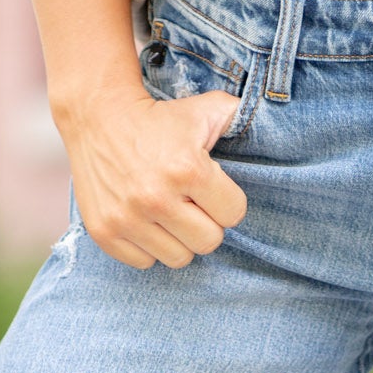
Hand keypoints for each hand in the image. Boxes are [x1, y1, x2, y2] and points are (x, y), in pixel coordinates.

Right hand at [56, 86, 247, 269]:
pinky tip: (145, 220)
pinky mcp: (106, 232)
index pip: (233, 215)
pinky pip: (146, 262)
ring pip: (179, 258)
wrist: (97, 115)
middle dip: (206, 223)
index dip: (226, 202)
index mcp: (187, 169)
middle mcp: (156, 198)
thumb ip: (240, 117)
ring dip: (179, 238)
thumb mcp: (204, 109)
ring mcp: (128, 218)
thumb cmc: (160, 118)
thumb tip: (276, 127)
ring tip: (169, 212)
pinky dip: (149, 246)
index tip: (211, 189)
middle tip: (191, 204)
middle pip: (209, 242)